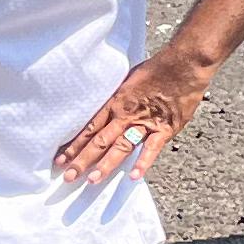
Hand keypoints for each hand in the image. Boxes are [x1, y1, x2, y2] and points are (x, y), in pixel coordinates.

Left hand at [54, 47, 213, 184]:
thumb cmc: (158, 67)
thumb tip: (109, 104)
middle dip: (82, 160)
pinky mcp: (164, 128)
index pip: (90, 128)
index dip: (74, 145)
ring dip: (106, 164)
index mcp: (115, 102)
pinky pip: (152, 148)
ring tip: (92, 180)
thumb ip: (119, 96)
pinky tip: (134, 176)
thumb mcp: (129, 78)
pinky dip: (143, 162)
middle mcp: (126, 115)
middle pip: (100, 141)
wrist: (183, 64)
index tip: (60, 159)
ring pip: (121, 147)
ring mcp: (144, 122)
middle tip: (68, 177)